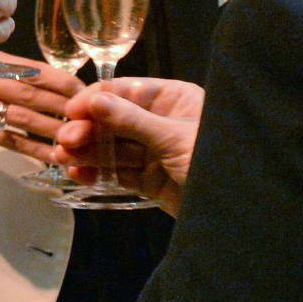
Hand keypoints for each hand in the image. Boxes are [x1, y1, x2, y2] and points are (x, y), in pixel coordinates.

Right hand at [0, 63, 81, 214]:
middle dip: (61, 108)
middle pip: (28, 92)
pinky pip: (7, 139)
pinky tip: (52, 157)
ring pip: (19, 117)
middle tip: (88, 122)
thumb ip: (31, 84)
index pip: (35, 70)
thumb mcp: (2, 86)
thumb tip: (82, 92)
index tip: (88, 98)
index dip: (63, 83)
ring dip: (50, 131)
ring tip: (75, 142)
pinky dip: (32, 149)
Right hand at [57, 76, 204, 216]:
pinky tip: (78, 174)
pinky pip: (120, 172)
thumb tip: (94, 99)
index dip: (97, 100)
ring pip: (114, 147)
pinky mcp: (152, 179)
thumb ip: (131, 120)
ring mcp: (156, 151)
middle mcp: (162, 120)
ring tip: (63, 157)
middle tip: (66, 140)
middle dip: (89, 129)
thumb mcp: (173, 137)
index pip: (127, 91)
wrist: (239, 211)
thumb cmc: (215, 159)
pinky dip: (99, 173)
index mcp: (174, 98)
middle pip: (116, 120)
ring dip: (88, 151)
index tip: (71, 111)